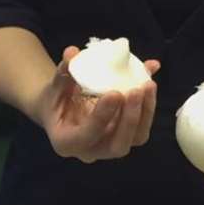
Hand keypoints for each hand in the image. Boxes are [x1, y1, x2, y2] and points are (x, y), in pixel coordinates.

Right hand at [36, 46, 159, 162]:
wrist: (63, 110)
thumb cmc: (55, 100)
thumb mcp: (53, 87)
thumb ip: (62, 72)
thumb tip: (72, 52)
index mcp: (67, 143)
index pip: (85, 136)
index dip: (101, 117)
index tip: (114, 93)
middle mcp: (91, 152)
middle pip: (117, 146)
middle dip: (130, 119)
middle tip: (136, 90)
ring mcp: (111, 148)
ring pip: (136, 139)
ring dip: (145, 112)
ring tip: (148, 84)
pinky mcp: (126, 139)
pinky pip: (142, 129)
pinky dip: (149, 107)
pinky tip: (149, 84)